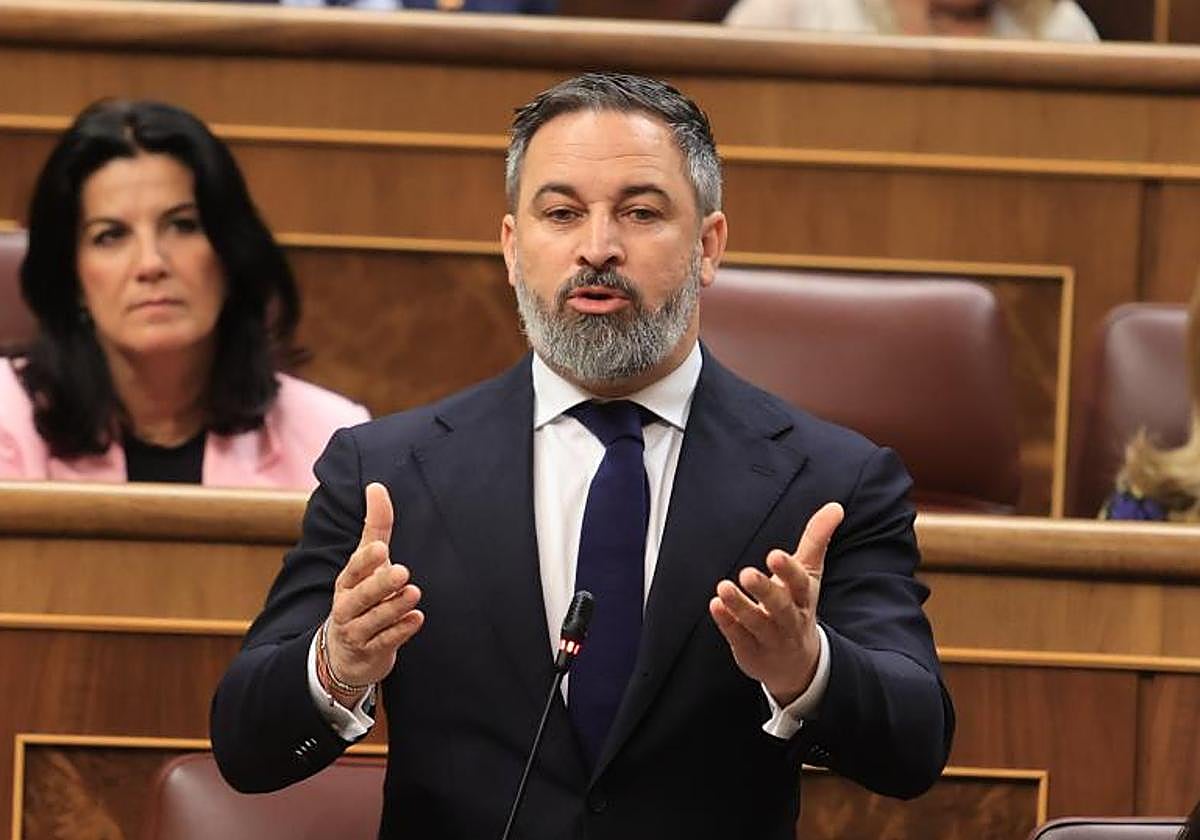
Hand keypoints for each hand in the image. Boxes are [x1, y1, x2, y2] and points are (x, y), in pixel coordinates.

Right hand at [323, 482, 423, 692]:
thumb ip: (375, 527)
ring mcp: (357, 631)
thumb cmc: (361, 596)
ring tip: (413, 593)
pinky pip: (385, 642)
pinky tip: (417, 619)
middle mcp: (347, 606)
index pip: (353, 569)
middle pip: (361, 595)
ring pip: (374, 620)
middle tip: (402, 571)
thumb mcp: (367, 563)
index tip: (381, 548)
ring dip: (394, 606)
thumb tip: (377, 486)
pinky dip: (400, 632)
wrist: (346, 652)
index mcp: (347, 582)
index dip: (365, 560)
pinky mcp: (370, 652)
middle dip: (380, 584)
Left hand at [709, 502, 843, 705]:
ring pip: (757, 623)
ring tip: (723, 588)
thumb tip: (835, 506)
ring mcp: (770, 637)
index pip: (800, 583)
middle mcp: (790, 619)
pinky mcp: (750, 650)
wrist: (798, 664)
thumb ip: (817, 539)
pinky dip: (727, 623)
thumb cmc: (799, 607)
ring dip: (740, 606)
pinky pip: (738, 637)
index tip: (774, 555)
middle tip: (747, 573)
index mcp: (804, 597)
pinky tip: (714, 605)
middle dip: (765, 590)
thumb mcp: (810, 574)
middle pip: (780, 606)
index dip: (788, 571)